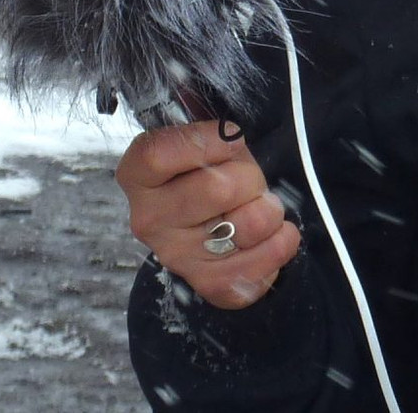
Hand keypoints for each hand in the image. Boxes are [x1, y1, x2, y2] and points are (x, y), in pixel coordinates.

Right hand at [116, 119, 299, 309]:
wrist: (212, 216)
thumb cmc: (210, 168)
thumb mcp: (204, 137)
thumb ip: (211, 133)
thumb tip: (230, 135)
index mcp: (138, 175)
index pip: (159, 154)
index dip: (206, 140)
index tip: (232, 137)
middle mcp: (148, 219)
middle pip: (217, 188)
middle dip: (250, 176)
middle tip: (250, 179)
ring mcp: (176, 256)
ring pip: (246, 225)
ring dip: (269, 210)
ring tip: (262, 206)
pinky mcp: (206, 284)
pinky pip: (258, 267)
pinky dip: (279, 246)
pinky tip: (275, 234)